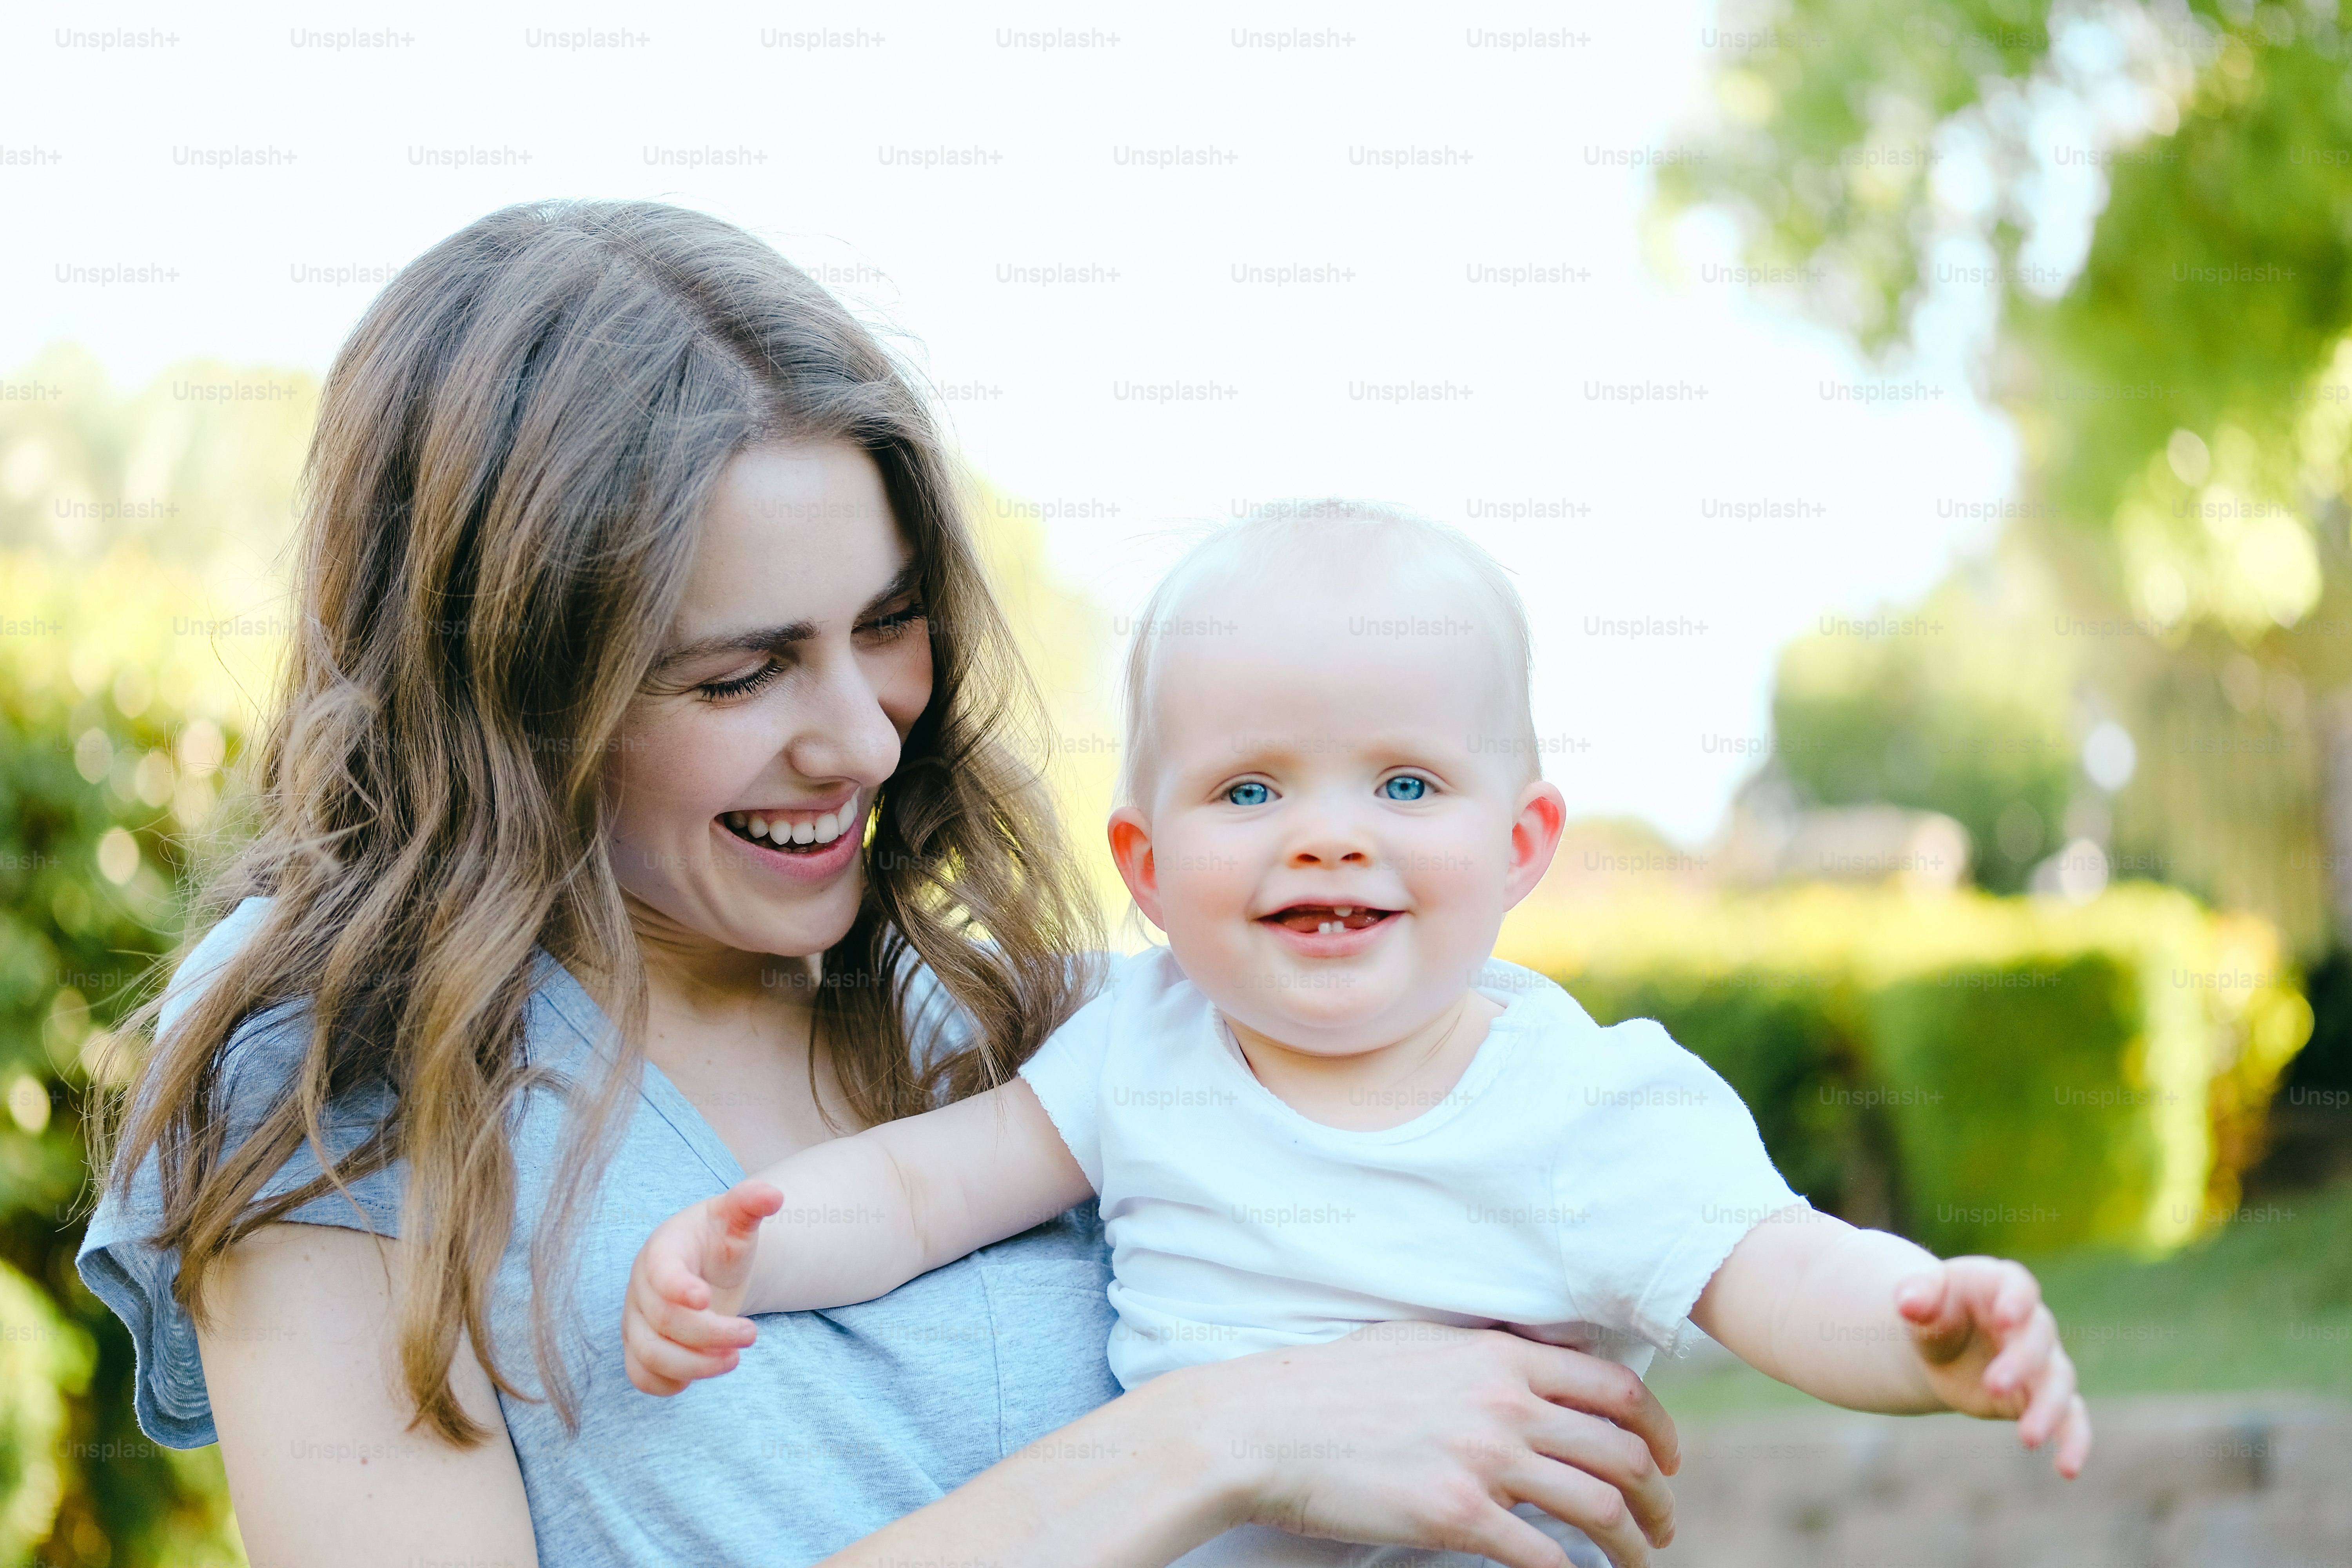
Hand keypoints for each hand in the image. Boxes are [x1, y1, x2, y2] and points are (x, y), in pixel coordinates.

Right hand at [621, 1179, 782, 1395]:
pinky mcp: (640, 1348)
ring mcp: (636, 1321)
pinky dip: (671, 1383)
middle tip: (751, 1334)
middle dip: (710, 1335)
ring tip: (734, 1358)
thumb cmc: (719, 1238)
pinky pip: (642, 1377)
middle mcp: (641, 1288)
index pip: (660, 1272)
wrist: (704, 1261)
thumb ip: (749, 1202)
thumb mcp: (735, 1217)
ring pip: (649, 1356)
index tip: (706, 1299)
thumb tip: (773, 1194)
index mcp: (663, 1250)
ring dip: (694, 1366)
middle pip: (662, 1323)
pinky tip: (705, 1369)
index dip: (677, 1288)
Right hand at [1200, 1323, 1679, 1567]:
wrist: (1267, 1425)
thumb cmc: (1335, 1386)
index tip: (1668, 1460)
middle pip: (1622, 1452)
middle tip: (1661, 1524)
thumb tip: (1532, 1368)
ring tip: (1637, 1560)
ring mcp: (1482, 1459)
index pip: (1616, 1389)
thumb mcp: (1421, 1343)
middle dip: (1658, 1496)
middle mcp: (1503, 1403)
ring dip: (1634, 1543)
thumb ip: (1485, 1356)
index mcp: (1500, 1358)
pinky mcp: (1456, 1515)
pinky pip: (1545, 1556)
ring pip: (1599, 1506)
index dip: (1659, 1428)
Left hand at [1895, 1257, 2092, 1476]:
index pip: (2017, 1285)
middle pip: (2038, 1339)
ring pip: (2058, 1382)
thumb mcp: (1918, 1300)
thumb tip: (1908, 1302)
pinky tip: (2068, 1469)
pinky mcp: (2041, 1396)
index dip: (2016, 1300)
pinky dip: (2075, 1441)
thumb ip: (1917, 1296)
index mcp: (1999, 1284)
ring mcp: (2042, 1360)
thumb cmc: (1932, 1312)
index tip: (2006, 1318)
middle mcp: (2030, 1321)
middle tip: (1993, 1386)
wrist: (1941, 1343)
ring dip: (2048, 1410)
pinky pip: (2071, 1417)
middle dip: (2020, 1363)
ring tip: (2028, 1439)